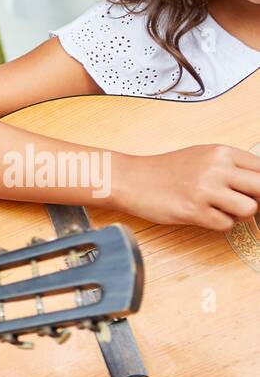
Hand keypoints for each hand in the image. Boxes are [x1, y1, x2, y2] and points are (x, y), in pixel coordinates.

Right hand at [113, 145, 259, 230]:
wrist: (130, 180)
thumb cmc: (164, 171)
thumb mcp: (201, 156)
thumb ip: (230, 166)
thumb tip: (257, 184)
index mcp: (222, 152)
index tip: (255, 192)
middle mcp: (217, 168)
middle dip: (257, 199)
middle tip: (243, 202)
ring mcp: (206, 190)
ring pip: (248, 208)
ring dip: (239, 214)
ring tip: (222, 210)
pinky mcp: (194, 211)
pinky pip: (225, 224)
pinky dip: (219, 224)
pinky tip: (205, 215)